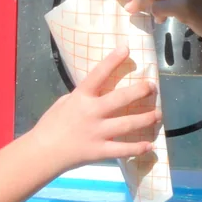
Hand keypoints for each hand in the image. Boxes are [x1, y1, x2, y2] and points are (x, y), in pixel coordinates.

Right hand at [21, 49, 160, 170]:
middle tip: (152, 87)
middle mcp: (92, 113)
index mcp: (80, 97)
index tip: (126, 48)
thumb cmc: (51, 125)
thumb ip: (82, 96)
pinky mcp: (100, 150)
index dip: (112, 60)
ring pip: (128, 124)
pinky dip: (138, 148)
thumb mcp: (64, 103)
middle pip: (121, 98)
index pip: (98, 74)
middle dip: (140, 91)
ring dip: (146, 118)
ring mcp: (97, 132)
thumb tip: (99, 91)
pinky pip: (123, 149)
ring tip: (158, 114)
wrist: (42, 152)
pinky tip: (150, 145)